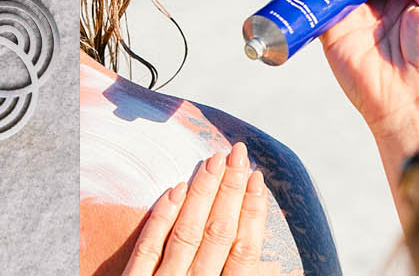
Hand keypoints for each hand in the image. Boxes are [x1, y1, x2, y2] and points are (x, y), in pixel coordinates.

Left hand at [122, 144, 268, 275]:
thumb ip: (239, 274)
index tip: (257, 177)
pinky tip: (175, 190)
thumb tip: (270, 255)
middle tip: (238, 153)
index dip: (254, 211)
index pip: (245, 249)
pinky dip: (163, 217)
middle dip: (231, 190)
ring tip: (213, 161)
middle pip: (219, 232)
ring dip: (202, 194)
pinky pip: (149, 246)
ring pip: (187, 232)